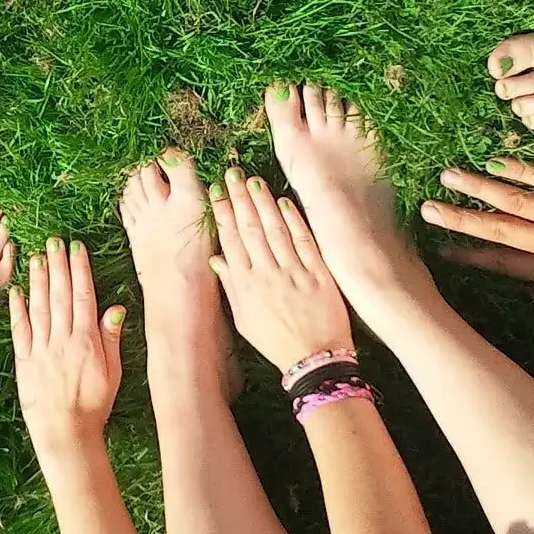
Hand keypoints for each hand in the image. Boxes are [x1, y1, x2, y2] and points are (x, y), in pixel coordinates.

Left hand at [10, 237, 124, 450]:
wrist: (65, 434)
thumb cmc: (94, 405)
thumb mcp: (113, 373)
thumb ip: (111, 338)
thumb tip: (115, 307)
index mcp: (87, 341)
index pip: (83, 296)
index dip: (79, 270)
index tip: (77, 248)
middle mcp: (63, 340)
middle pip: (60, 295)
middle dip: (58, 265)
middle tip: (54, 241)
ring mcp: (41, 349)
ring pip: (40, 307)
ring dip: (38, 280)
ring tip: (37, 256)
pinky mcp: (24, 361)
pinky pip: (20, 329)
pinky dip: (17, 308)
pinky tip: (17, 290)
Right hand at [207, 167, 352, 373]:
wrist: (315, 360)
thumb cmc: (276, 341)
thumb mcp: (244, 320)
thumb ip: (231, 287)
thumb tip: (216, 258)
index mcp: (246, 286)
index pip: (230, 241)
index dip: (222, 213)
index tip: (216, 191)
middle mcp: (266, 275)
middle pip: (250, 230)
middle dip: (239, 199)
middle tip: (232, 174)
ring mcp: (293, 273)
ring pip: (274, 231)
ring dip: (263, 204)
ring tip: (253, 181)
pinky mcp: (317, 275)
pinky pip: (303, 242)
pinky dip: (294, 221)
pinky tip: (285, 202)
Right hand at [420, 159, 533, 323]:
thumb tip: (530, 297)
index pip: (499, 262)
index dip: (467, 255)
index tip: (440, 249)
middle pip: (495, 226)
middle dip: (458, 217)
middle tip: (427, 207)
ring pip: (512, 197)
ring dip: (478, 186)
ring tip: (448, 176)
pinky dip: (518, 168)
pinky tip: (495, 160)